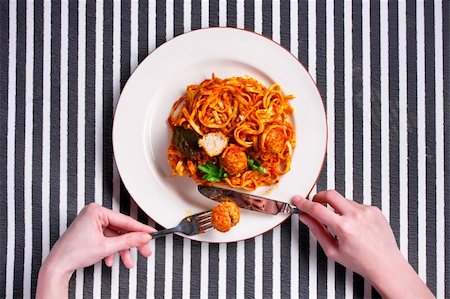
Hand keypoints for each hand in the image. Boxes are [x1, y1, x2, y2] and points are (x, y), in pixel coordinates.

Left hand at [36, 203, 155, 298]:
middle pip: (121, 229)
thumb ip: (128, 241)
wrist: (57, 265)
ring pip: (115, 236)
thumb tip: (142, 236)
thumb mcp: (106, 247)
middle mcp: (94, 213)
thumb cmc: (73, 253)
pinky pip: (108, 238)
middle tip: (144, 250)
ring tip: (127, 261)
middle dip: (131, 243)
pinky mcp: (91, 230)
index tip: (151, 233)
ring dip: (122, 250)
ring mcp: (92, 222)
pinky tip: (111, 259)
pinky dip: (111, 250)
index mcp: (96, 211)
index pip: (125, 220)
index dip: (140, 229)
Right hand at [292, 190, 433, 298]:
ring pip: (343, 200)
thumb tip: (306, 218)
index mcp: (344, 227)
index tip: (298, 200)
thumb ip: (317, 231)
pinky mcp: (375, 210)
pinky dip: (350, 211)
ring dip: (337, 207)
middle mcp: (356, 216)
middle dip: (319, 197)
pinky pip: (356, 204)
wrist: (386, 265)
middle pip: (330, 194)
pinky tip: (355, 225)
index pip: (317, 209)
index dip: (304, 203)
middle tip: (315, 203)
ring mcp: (367, 211)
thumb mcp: (332, 250)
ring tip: (341, 224)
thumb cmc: (361, 262)